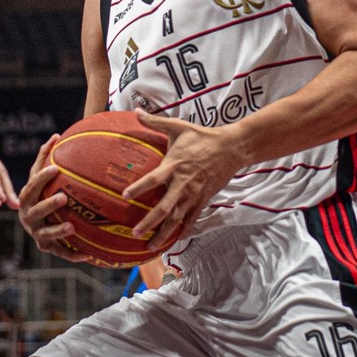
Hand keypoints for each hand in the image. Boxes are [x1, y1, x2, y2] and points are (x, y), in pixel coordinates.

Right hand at [15, 135, 89, 263]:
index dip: (42, 178)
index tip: (56, 168)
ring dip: (58, 231)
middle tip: (64, 197)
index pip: (32, 186)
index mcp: (26, 199)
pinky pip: (61, 253)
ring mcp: (37, 234)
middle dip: (49, 204)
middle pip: (37, 211)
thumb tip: (56, 135)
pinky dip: (73, 255)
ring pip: (46, 235)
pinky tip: (88, 255)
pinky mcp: (47, 248)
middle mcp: (28, 217)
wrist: (36, 225)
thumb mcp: (39, 178)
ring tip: (71, 226)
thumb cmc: (40, 196)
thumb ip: (44, 158)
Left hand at [123, 111, 245, 249]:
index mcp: (174, 166)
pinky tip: (174, 241)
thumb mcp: (178, 127)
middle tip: (135, 232)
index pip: (153, 179)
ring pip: (177, 219)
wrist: (232, 148)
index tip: (124, 196)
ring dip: (164, 233)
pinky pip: (192, 219)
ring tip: (151, 246)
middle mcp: (183, 184)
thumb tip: (135, 111)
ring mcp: (194, 195)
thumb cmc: (202, 136)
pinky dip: (183, 231)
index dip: (139, 188)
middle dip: (149, 222)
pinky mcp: (203, 200)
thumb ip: (155, 122)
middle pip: (164, 208)